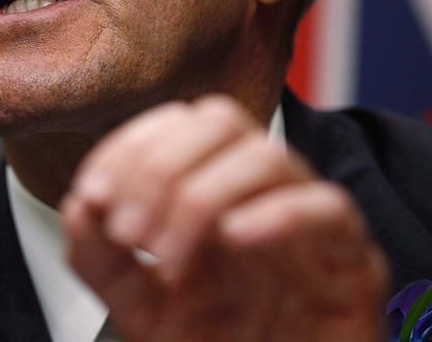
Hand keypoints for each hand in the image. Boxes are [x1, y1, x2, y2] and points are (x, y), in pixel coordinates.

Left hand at [61, 95, 388, 340]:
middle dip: (161, 168)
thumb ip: (102, 260)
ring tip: (168, 257)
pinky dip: (278, 214)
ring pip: (267, 157)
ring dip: (202, 196)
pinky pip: (329, 210)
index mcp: (215, 193)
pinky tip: (233, 239)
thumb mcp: (140, 311)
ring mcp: (309, 227)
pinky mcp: (352, 267)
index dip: (129, 148)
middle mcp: (262, 198)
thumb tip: (80, 206)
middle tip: (131, 233)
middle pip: (220, 120)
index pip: (177, 125)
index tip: (95, 196)